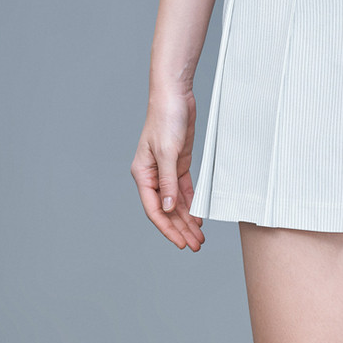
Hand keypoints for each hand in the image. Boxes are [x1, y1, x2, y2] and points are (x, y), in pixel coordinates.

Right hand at [131, 89, 205, 250]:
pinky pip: (185, 192)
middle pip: (167, 211)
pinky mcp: (179, 165)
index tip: (180, 244)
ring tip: (199, 238)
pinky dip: (191, 206)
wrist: (175, 96)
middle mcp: (153, 176)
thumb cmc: (166, 119)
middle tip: (195, 246)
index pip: (154, 210)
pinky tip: (198, 218)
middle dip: (180, 230)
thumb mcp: (167, 153)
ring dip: (187, 221)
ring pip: (176, 204)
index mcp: (143, 174)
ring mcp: (166, 171)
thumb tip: (167, 208)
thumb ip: (168, 183)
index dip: (167, 229)